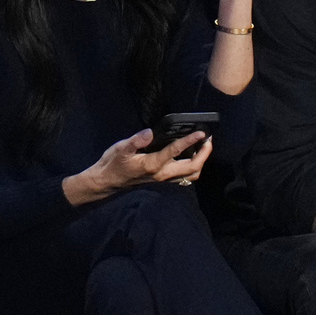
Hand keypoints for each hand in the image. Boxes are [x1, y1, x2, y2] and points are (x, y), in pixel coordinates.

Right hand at [63, 128, 211, 205]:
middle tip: (208, 139)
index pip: (175, 151)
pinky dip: (193, 167)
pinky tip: (193, 156)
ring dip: (201, 162)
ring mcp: (164, 180)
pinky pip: (185, 178)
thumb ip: (135, 141)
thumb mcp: (120, 149)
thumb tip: (149, 132)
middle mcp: (162, 175)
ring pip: (191, 175)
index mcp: (153, 165)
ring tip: (204, 147)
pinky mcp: (164, 181)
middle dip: (204, 153)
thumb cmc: (113, 164)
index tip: (201, 132)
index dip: (190, 141)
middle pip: (192, 167)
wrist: (107, 182)